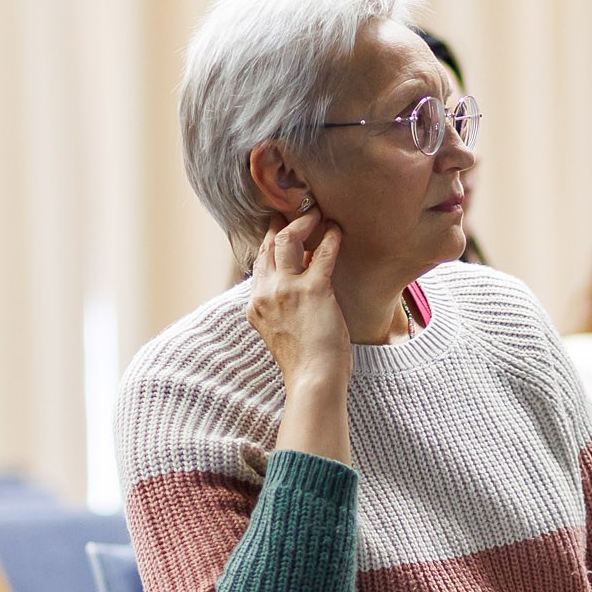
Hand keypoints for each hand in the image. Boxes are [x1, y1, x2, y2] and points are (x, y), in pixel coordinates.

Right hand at [247, 212, 351, 390]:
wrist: (313, 379)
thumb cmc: (303, 362)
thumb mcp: (277, 332)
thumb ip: (278, 309)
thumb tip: (294, 290)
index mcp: (255, 305)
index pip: (259, 262)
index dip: (269, 242)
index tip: (279, 228)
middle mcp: (266, 293)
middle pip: (269, 246)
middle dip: (282, 224)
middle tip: (297, 211)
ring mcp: (287, 289)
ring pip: (288, 240)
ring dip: (303, 223)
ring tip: (317, 214)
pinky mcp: (313, 290)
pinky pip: (322, 253)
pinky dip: (330, 237)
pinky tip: (336, 229)